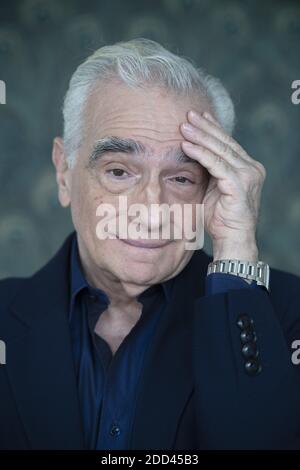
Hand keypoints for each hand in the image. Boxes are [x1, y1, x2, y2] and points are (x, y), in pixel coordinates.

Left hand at [180, 110, 265, 260]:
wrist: (233, 240)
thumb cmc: (221, 219)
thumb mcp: (214, 188)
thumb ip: (210, 171)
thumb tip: (194, 153)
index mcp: (247, 168)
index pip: (228, 143)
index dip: (213, 128)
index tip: (199, 116)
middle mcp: (251, 169)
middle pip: (224, 142)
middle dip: (205, 127)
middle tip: (188, 114)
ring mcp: (248, 176)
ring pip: (220, 150)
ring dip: (200, 136)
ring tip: (183, 126)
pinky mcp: (239, 185)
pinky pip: (216, 164)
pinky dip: (200, 154)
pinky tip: (186, 145)